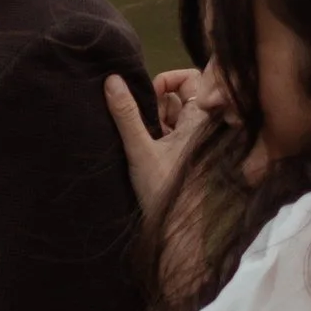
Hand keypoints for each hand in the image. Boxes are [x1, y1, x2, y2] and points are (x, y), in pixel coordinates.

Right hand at [105, 65, 222, 221]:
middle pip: (179, 96)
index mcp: (198, 121)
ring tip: (140, 136)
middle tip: (140, 120)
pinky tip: (141, 147)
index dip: (170, 80)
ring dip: (152, 118)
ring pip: (171, 114)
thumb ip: (126, 115)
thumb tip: (112, 79)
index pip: (192, 79)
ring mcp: (190, 142)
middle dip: (155, 102)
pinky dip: (153, 132)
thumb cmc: (163, 190)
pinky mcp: (180, 155)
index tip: (149, 95)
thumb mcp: (140, 150)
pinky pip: (168, 132)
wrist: (176, 231)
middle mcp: (199, 127)